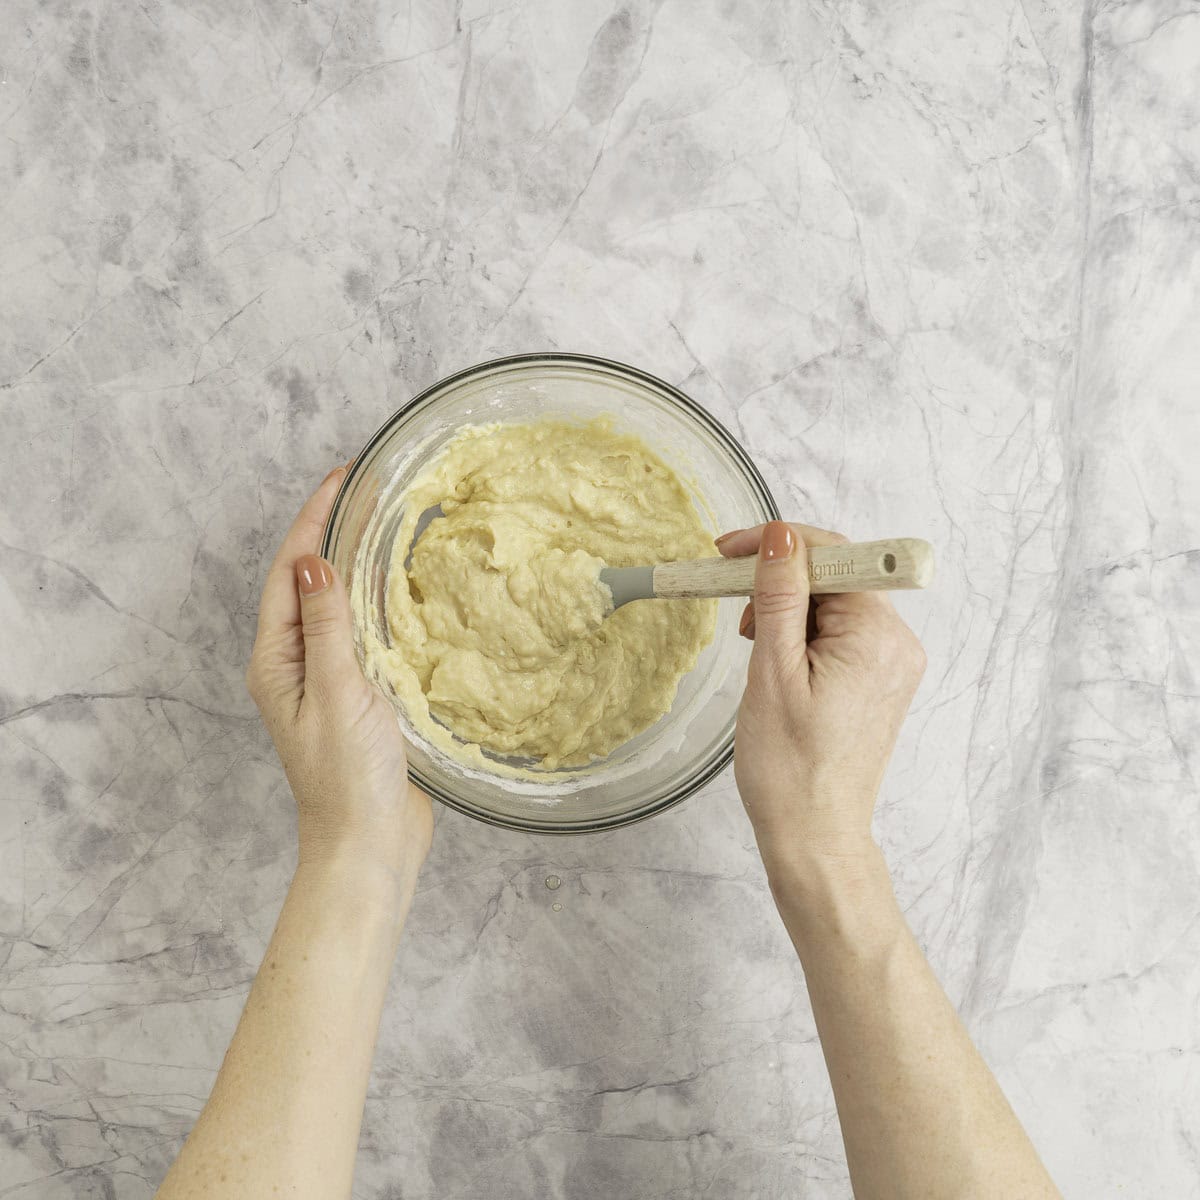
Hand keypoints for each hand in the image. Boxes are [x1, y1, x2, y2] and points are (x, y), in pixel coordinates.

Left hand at [246, 465, 432, 881]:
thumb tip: (313, 561)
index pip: (290, 571)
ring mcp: (328, 678)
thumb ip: (327, 627)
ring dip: (356, 561)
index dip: (313, 519)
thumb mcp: (337, 694)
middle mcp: (297, 662)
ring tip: (386, 521)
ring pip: (337, 603)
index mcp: (277, 659)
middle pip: (308, 580)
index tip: (342, 477)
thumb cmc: (348, 777)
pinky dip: (379, 599)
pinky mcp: (360, 694)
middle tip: (368, 486)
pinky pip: (363, 631)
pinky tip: (404, 587)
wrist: (370, 843)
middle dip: (331, 529)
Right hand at [718, 520, 925, 876]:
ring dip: (790, 610)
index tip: (728, 552)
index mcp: (877, 635)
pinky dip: (805, 634)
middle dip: (781, 582)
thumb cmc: (789, 767)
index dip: (777, 544)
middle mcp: (897, 642)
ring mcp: (892, 662)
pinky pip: (842, 632)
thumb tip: (780, 535)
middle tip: (734, 608)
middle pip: (835, 575)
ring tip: (755, 647)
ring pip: (835, 603)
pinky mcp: (880, 680)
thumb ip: (779, 596)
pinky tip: (777, 660)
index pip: (832, 553)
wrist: (814, 835)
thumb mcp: (772, 671)